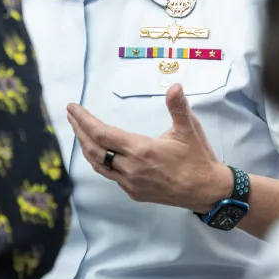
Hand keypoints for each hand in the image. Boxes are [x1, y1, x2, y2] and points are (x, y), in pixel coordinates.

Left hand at [66, 84, 231, 209]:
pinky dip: (99, 161)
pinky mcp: (134, 192)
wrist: (207, 191)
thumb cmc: (198, 158)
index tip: (72, 108)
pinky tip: (99, 153)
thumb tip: (175, 86)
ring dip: (86, 147)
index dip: (83, 120)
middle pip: (94, 148)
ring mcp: (131, 183)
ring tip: (79, 132)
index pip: (101, 133)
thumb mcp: (189, 130)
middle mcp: (131, 168)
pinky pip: (110, 175)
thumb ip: (178, 107)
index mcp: (141, 150)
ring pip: (98, 165)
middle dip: (79, 131)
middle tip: (70, 116)